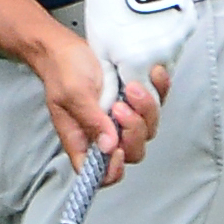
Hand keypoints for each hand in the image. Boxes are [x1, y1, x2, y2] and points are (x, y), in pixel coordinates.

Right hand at [25, 23, 167, 187]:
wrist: (67, 49)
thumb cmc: (63, 72)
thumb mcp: (73, 94)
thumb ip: (91, 120)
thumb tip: (109, 146)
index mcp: (84, 142)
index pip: (102, 175)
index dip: (114, 170)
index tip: (116, 147)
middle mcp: (106, 136)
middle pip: (133, 152)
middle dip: (133, 130)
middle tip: (121, 105)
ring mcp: (124, 120)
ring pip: (149, 128)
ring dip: (146, 108)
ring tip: (131, 87)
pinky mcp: (137, 102)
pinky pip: (159, 103)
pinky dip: (160, 89)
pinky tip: (153, 74)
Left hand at [79, 0, 197, 99]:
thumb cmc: (108, 4)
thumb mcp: (100, 48)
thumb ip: (112, 77)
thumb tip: (116, 94)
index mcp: (140, 63)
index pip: (146, 95)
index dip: (137, 95)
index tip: (129, 87)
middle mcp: (164, 53)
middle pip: (160, 79)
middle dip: (147, 75)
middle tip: (132, 58)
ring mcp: (179, 38)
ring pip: (170, 59)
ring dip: (158, 56)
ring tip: (141, 35)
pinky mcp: (187, 23)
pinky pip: (179, 41)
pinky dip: (167, 38)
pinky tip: (153, 26)